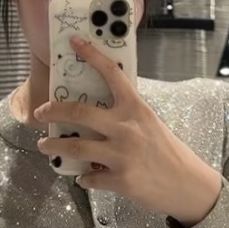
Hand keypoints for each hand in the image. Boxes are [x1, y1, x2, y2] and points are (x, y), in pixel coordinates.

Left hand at [34, 36, 222, 222]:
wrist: (187, 184)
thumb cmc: (168, 152)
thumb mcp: (150, 124)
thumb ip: (125, 116)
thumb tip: (96, 116)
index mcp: (135, 108)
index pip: (112, 74)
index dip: (91, 55)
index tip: (74, 43)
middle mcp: (126, 128)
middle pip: (79, 112)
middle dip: (52, 111)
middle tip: (41, 113)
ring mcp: (121, 155)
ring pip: (75, 147)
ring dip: (54, 147)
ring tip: (45, 146)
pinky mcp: (119, 180)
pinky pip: (89, 177)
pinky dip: (84, 177)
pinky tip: (84, 177)